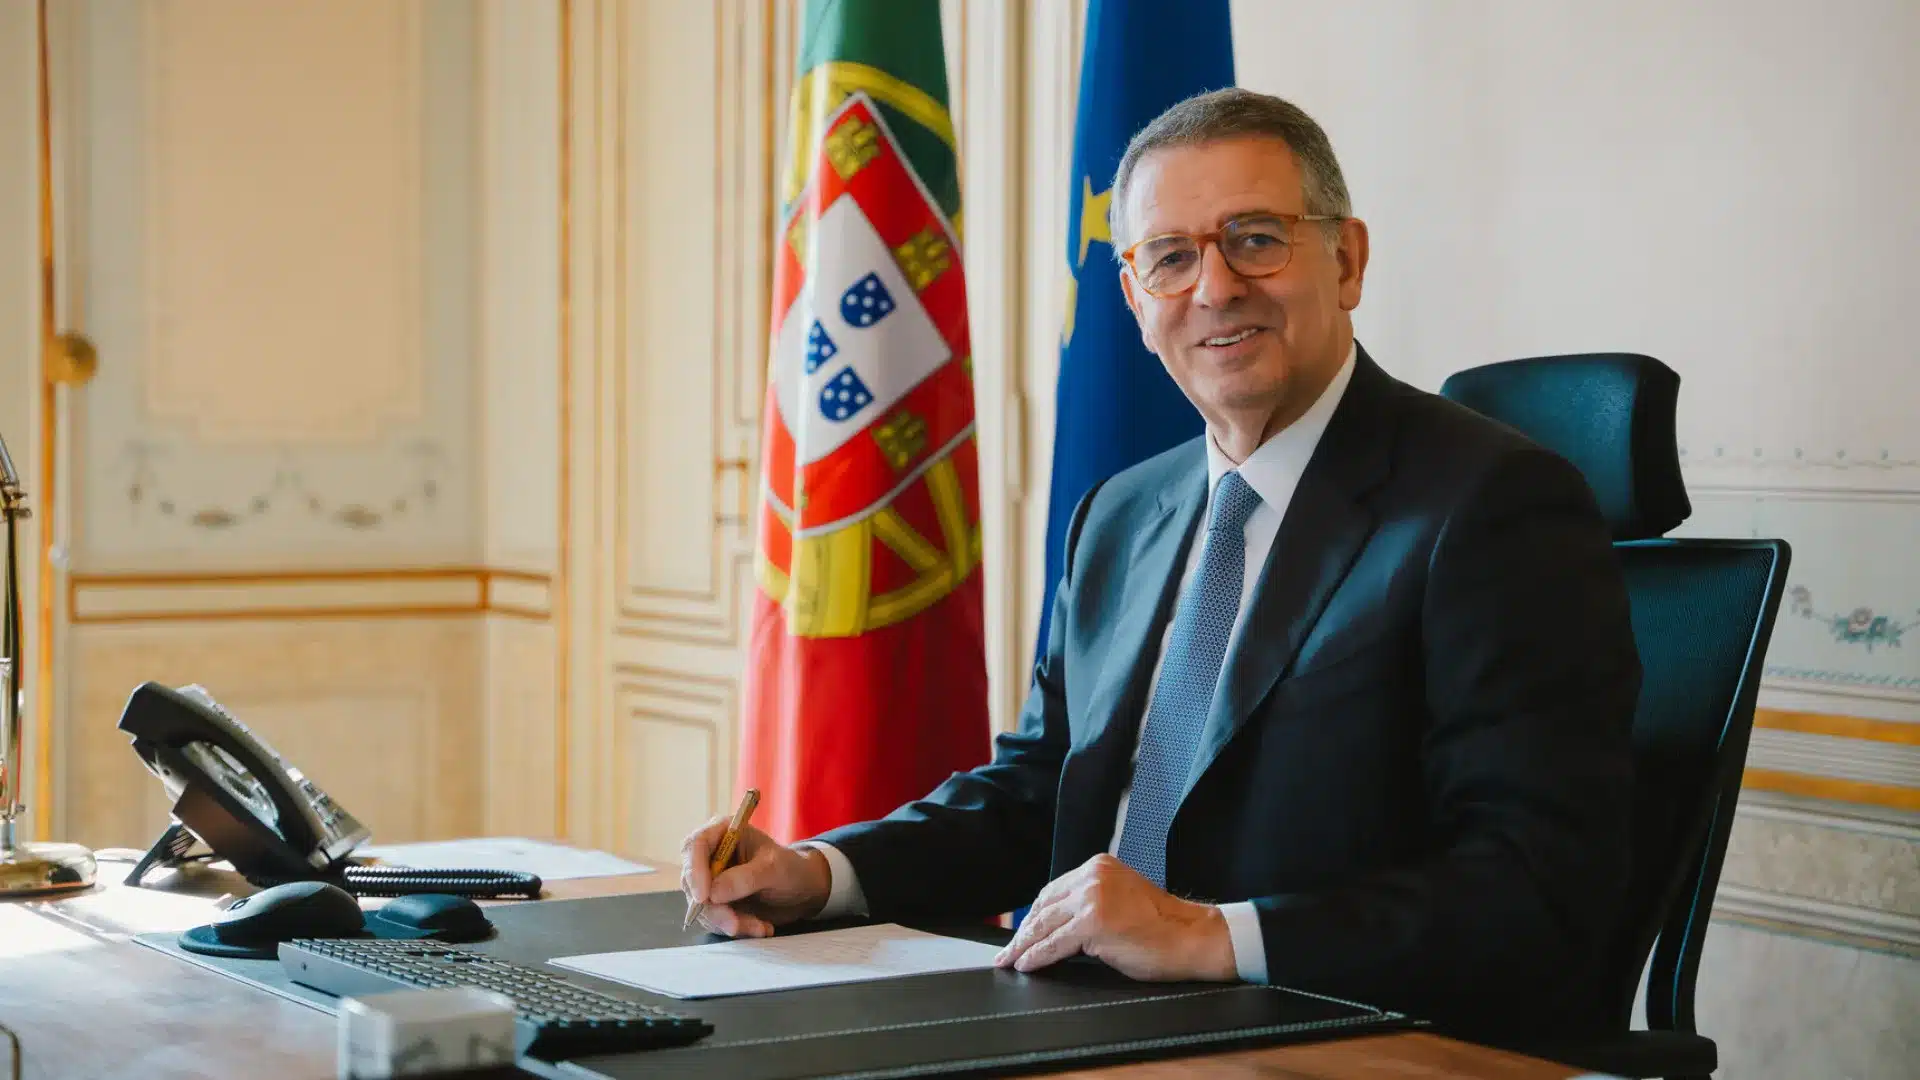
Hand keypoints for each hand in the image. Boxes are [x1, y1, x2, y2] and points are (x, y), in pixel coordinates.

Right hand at [679, 816, 831, 937]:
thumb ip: (746, 878)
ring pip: (702, 906)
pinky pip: (715, 920)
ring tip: (761, 927)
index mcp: (723, 832)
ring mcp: (712, 881)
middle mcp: (712, 855)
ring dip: (730, 922)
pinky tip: (761, 927)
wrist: (803, 890)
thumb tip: (713, 893)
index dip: (694, 871)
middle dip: (714, 908)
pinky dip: (737, 927)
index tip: (704, 897)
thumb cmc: (791, 868)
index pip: (695, 846)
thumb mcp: (774, 868)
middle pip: (692, 881)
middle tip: (736, 925)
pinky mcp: (717, 903)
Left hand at [993, 854, 1235, 981]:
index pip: (1054, 891)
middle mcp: (1093, 876)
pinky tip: (1026, 964)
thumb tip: (1057, 928)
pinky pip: (1054, 943)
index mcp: (1099, 866)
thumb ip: (1090, 904)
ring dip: (1023, 946)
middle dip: (1023, 931)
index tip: (1021, 930)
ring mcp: (1092, 898)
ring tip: (1009, 960)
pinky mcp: (1092, 923)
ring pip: (1045, 924)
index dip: (1034, 914)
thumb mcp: (1121, 901)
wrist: (1192, 937)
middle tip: (1006, 950)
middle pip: (1044, 905)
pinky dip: (1037, 956)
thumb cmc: (1163, 927)